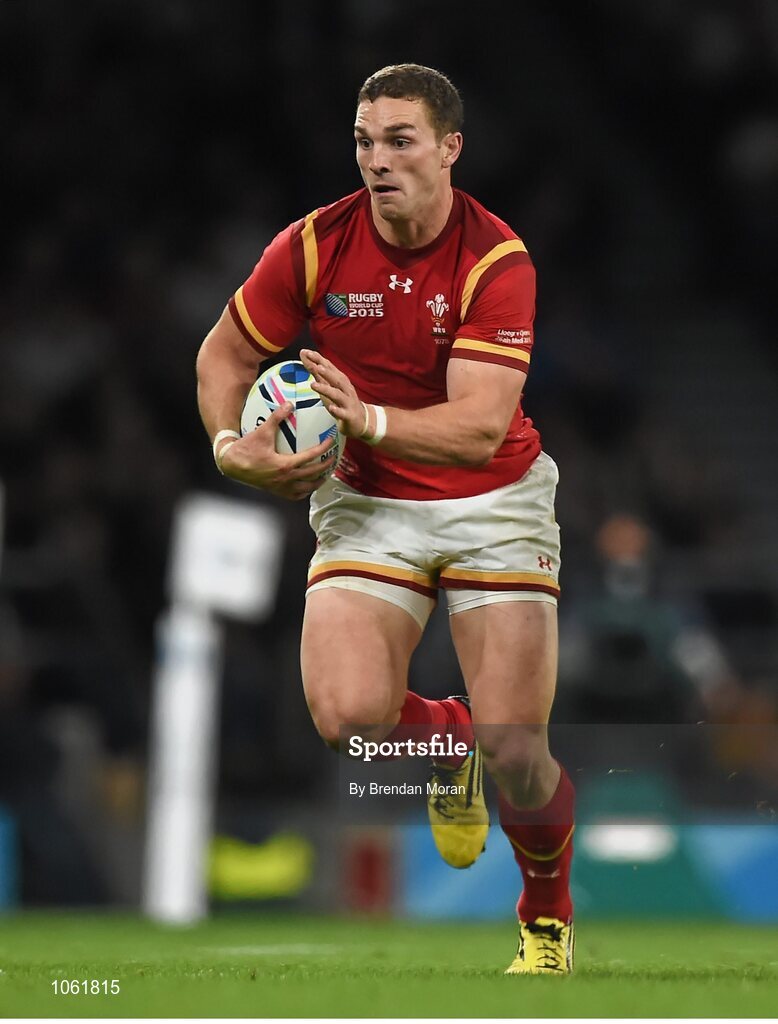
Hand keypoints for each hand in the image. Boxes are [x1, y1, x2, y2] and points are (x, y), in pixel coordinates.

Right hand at [218, 402, 335, 499]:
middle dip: (326, 466)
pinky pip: (295, 495)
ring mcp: (281, 488)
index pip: (310, 457)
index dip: (323, 448)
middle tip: (333, 458)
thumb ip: (276, 417)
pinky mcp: (276, 492)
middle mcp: (286, 479)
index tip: (330, 441)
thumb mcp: (262, 431)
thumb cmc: (247, 448)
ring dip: (318, 481)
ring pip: (307, 488)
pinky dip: (305, 491)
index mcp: (285, 465)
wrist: (232, 465)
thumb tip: (289, 403)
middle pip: (313, 474)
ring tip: (326, 474)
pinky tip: (308, 485)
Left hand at [300, 349, 365, 437]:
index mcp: (340, 380)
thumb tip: (305, 356)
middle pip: (336, 379)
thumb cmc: (342, 401)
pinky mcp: (349, 415)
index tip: (306, 352)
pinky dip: (337, 410)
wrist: (361, 420)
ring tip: (314, 385)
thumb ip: (316, 372)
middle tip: (316, 366)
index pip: (329, 367)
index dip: (318, 359)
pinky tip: (331, 408)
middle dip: (326, 372)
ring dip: (326, 389)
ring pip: (337, 395)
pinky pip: (343, 413)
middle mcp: (345, 389)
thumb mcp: (328, 385)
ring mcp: (347, 402)